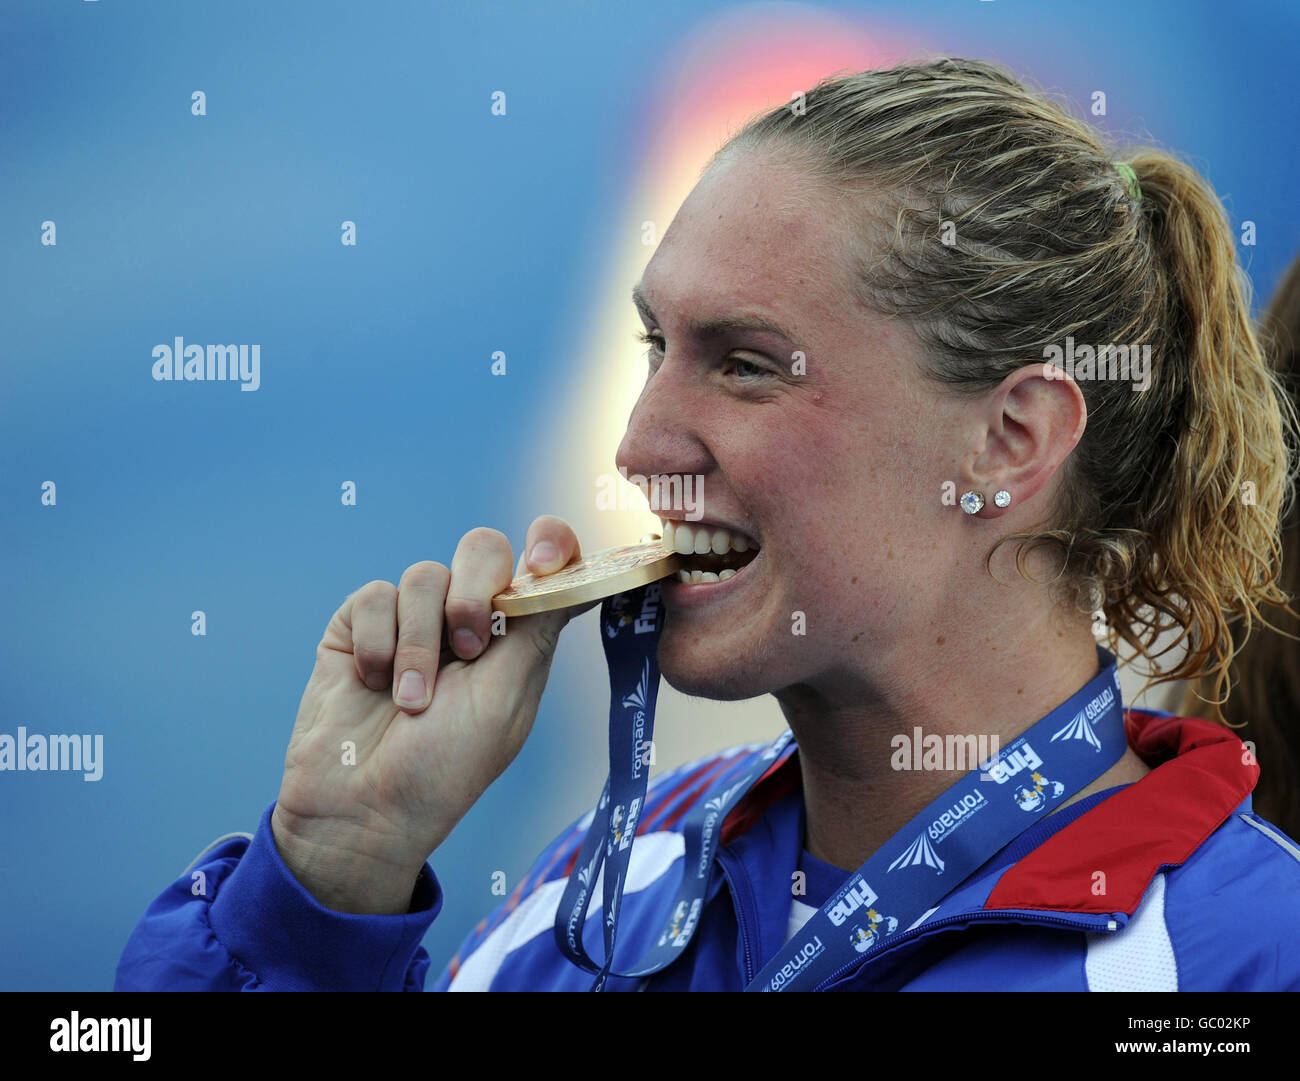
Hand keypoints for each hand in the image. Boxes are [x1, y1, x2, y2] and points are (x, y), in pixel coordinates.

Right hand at [271, 515, 592, 913]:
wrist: (361, 809)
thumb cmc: (444, 767)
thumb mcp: (505, 699)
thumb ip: (537, 627)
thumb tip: (579, 577)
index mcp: (518, 637)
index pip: (545, 564)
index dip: (551, 544)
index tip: (544, 559)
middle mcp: (468, 619)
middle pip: (483, 549)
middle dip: (474, 593)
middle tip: (469, 649)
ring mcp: (414, 620)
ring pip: (424, 574)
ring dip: (419, 642)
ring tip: (411, 701)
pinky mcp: (360, 625)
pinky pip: (375, 595)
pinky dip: (377, 643)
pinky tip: (374, 683)